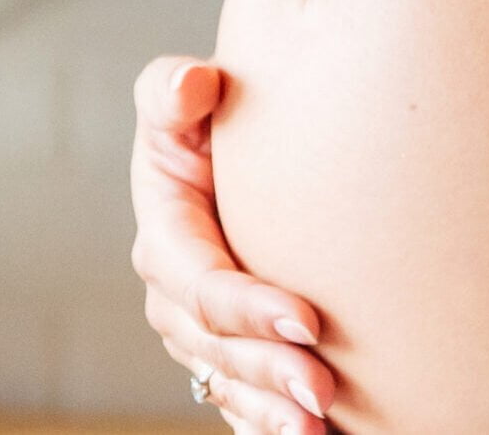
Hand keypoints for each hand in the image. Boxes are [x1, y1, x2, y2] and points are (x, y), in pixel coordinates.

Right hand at [131, 57, 334, 434]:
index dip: (248, 305)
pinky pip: (238, 399)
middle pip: (215, 345)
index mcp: (164, 231)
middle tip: (324, 390)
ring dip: (268, 410)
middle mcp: (173, 290)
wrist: (247, 146)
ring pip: (226, 381)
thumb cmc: (216, 113)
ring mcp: (197, 329)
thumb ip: (175, 89)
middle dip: (267, 370)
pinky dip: (265, 422)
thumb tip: (189, 86)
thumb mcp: (185, 96)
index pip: (201, 281)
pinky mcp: (227, 350)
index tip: (308, 319)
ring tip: (319, 429)